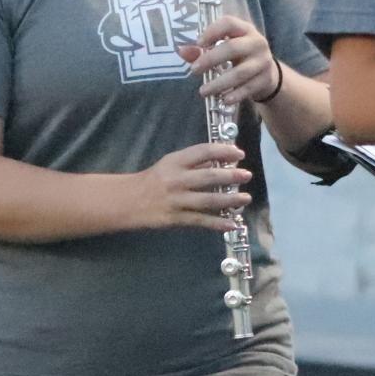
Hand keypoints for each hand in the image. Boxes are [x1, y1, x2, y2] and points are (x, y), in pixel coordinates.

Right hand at [125, 141, 251, 230]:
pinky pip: (200, 221)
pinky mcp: (175, 219)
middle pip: (208, 177)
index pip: (203, 152)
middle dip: (230, 176)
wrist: (127, 201)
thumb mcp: (170, 164)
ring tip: (246, 198)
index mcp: (175, 162)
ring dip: (229, 200)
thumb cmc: (152, 180)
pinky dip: (217, 223)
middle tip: (247, 175)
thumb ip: (194, 163)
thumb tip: (222, 161)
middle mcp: (176, 180)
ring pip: (207, 200)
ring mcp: (176, 201)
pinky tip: (232, 224)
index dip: (223, 151)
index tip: (238, 153)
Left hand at [177, 15, 282, 104]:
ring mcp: (263, 61)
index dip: (212, 31)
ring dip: (219, 83)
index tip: (198, 43)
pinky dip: (235, 95)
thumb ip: (201, 50)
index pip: (229, 23)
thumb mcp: (224, 48)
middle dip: (211, 59)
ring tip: (203, 91)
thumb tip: (181, 50)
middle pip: (233, 48)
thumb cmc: (240, 57)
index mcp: (244, 30)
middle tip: (194, 70)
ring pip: (240, 72)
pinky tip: (223, 100)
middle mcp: (256, 43)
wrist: (267, 73)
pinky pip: (248, 88)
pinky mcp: (266, 79)